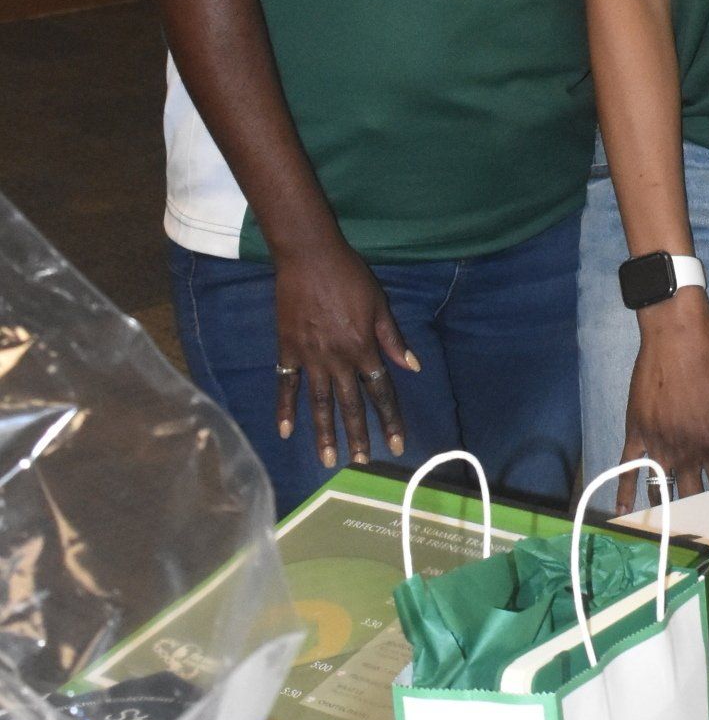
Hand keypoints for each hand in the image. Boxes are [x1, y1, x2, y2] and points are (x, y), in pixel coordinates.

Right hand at [272, 236, 418, 472]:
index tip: (397, 444)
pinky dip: (285, 409)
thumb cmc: (350, 276)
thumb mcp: (380, 303)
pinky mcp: (287, 350)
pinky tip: (286, 432)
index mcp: (364, 348)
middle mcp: (338, 359)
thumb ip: (393, 339)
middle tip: (361, 462)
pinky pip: (287, 385)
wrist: (309, 257)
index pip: (381, 391)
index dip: (390, 419)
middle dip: (358, 435)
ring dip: (325, 432)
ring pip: (319, 402)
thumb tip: (413, 367)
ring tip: (328, 459)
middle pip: (351, 404)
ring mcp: (311, 357)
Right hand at [621, 293, 708, 505]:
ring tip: (672, 519)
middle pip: (693, 493)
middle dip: (701, 507)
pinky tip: (623, 510)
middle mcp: (684, 451)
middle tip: (704, 518)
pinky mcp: (635, 432)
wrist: (676, 335)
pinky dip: (625, 490)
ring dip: (668, 505)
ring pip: (661, 487)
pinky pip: (627, 468)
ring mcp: (657, 444)